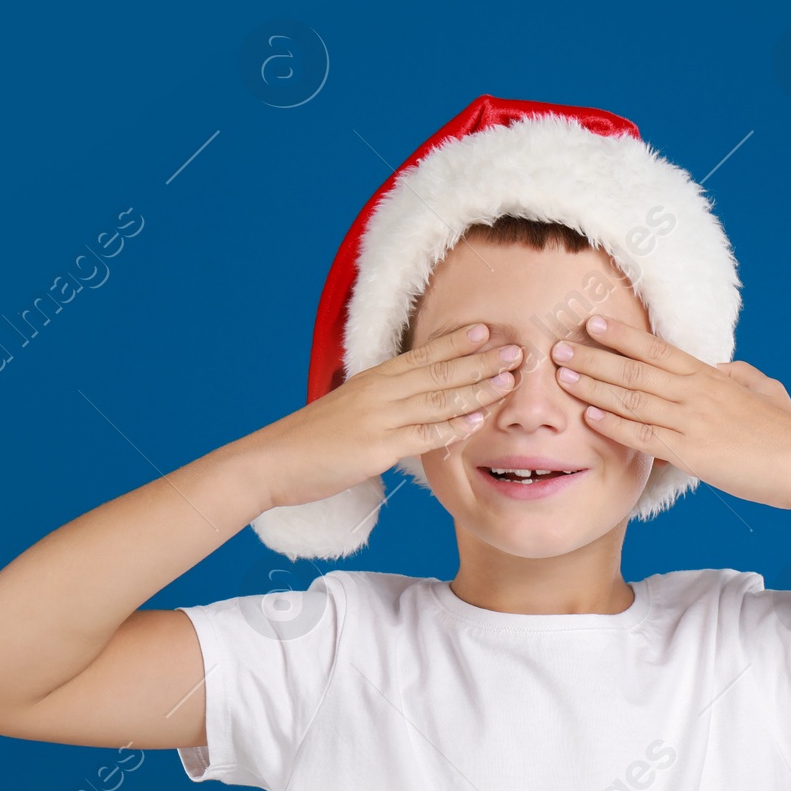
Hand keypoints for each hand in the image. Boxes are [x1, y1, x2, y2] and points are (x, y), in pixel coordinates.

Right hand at [252, 323, 523, 507]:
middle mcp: (380, 392)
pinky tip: (476, 422)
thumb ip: (381, 404)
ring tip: (509, 380)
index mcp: (374, 380)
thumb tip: (410, 404)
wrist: (273, 460)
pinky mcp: (376, 447)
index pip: (422, 354)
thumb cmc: (312, 439)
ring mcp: (379, 418)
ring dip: (477, 389)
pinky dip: (451, 427)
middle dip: (480, 360)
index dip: (455, 342)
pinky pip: (422, 435)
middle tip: (517, 350)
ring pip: (437, 399)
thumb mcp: (349, 409)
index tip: (487, 330)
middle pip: (438, 371)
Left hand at [549, 317, 790, 511]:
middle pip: (634, 370)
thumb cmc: (786, 429)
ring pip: (632, 399)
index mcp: (710, 375)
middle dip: (593, 357)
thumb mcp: (762, 389)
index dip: (622, 336)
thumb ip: (736, 375)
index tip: (592, 323)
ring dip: (594, 386)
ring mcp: (691, 420)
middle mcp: (695, 392)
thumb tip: (720, 368)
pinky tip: (590, 417)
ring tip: (563, 376)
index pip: (656, 349)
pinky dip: (614, 425)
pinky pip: (644, 436)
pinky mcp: (691, 452)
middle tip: (557, 347)